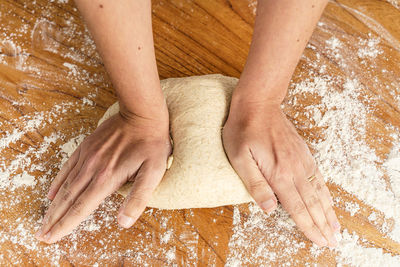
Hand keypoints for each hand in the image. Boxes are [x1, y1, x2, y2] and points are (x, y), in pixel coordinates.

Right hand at [35, 110, 170, 243]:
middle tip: (40, 235)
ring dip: (53, 205)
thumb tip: (124, 223)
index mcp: (107, 178)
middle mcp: (92, 169)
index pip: (81, 208)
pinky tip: (52, 193)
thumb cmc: (151, 145)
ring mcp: (87, 156)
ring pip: (65, 186)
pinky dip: (58, 182)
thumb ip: (138, 198)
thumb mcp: (153, 173)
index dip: (65, 225)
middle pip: (68, 199)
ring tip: (44, 219)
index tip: (51, 237)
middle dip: (53, 219)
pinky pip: (67, 167)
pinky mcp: (86, 146)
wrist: (141, 114)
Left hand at [222, 97, 339, 246]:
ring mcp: (301, 159)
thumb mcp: (239, 158)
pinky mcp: (302, 152)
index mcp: (279, 174)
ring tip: (336, 227)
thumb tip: (270, 208)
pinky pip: (318, 176)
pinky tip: (328, 199)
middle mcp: (294, 169)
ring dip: (328, 211)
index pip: (297, 208)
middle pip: (312, 203)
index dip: (308, 226)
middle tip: (333, 242)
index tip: (319, 241)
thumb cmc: (243, 130)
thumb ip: (255, 184)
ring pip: (318, 191)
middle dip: (322, 225)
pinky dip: (325, 192)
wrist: (258, 103)